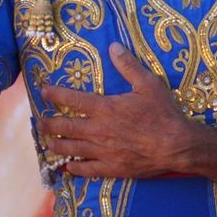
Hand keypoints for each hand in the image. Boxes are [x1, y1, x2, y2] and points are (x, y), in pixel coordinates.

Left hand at [39, 42, 205, 179]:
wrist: (177, 146)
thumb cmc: (164, 114)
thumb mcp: (149, 84)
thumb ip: (128, 66)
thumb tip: (113, 47)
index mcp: (105, 109)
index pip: (73, 100)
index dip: (56, 94)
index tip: (44, 92)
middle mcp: (99, 130)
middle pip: (66, 127)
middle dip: (49, 124)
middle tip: (40, 123)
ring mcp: (103, 151)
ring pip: (71, 149)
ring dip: (57, 145)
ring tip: (49, 143)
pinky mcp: (111, 168)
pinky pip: (87, 169)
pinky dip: (74, 168)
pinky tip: (68, 166)